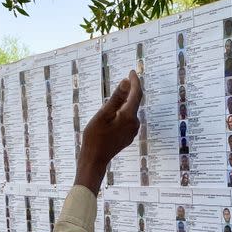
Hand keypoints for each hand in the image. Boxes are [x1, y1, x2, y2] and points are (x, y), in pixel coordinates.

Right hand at [75, 71, 142, 193]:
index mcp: (129, 117)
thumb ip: (116, 98)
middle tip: (124, 80)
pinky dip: (122, 113)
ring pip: (130, 111)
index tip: (131, 71)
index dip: (135, 81)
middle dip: (129, 91)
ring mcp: (132, 131)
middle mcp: (134, 124)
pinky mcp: (128, 136)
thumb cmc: (95, 137)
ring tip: (114, 98)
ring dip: (124, 103)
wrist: (94, 160)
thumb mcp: (103, 114)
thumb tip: (126, 82)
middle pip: (134, 102)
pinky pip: (127, 120)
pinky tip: (112, 114)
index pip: (136, 94)